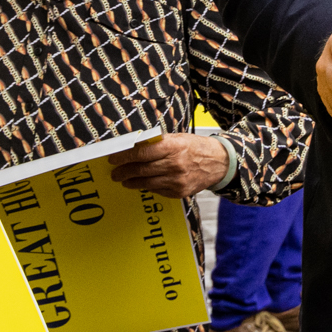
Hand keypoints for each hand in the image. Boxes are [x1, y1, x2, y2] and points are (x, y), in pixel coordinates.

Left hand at [107, 133, 229, 198]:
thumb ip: (157, 143)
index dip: (124, 157)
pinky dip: (147, 187)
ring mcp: (177, 180)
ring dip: (131, 182)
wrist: (219, 162)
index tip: (113, 159)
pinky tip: (141, 184)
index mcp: (173, 147)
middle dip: (123, 171)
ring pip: (146, 183)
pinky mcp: (179, 192)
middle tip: (114, 172)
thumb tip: (133, 147)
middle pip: (141, 170)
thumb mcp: (177, 138)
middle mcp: (174, 164)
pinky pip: (156, 190)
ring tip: (123, 180)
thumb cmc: (195, 147)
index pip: (142, 153)